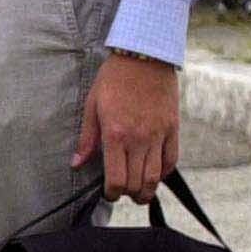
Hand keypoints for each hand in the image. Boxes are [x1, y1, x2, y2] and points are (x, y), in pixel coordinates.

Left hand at [73, 53, 178, 202]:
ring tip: (139, 192)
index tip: (108, 194)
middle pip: (137, 182)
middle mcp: (139, 139)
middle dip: (129, 194)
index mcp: (116, 134)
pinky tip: (155, 174)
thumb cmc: (114, 79)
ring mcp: (159, 135)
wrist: (144, 57)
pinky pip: (172, 159)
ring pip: (155, 176)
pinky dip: (164, 172)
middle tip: (122, 193)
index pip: (116, 179)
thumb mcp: (92, 106)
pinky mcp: (173, 129)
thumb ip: (87, 139)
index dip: (112, 193)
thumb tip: (77, 164)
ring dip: (147, 190)